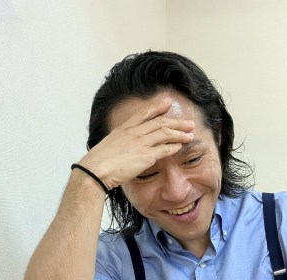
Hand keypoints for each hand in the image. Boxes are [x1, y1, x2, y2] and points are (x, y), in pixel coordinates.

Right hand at [78, 97, 194, 188]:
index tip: (168, 101)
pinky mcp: (146, 156)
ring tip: (190, 134)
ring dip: (180, 133)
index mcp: (124, 127)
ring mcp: (141, 143)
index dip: (157, 106)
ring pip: (166, 133)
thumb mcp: (110, 144)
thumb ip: (121, 142)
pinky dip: (174, 146)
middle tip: (189, 122)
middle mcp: (134, 132)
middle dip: (177, 121)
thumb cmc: (100, 161)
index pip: (144, 113)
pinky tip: (180, 145)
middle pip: (160, 122)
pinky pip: (165, 148)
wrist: (96, 170)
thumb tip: (126, 146)